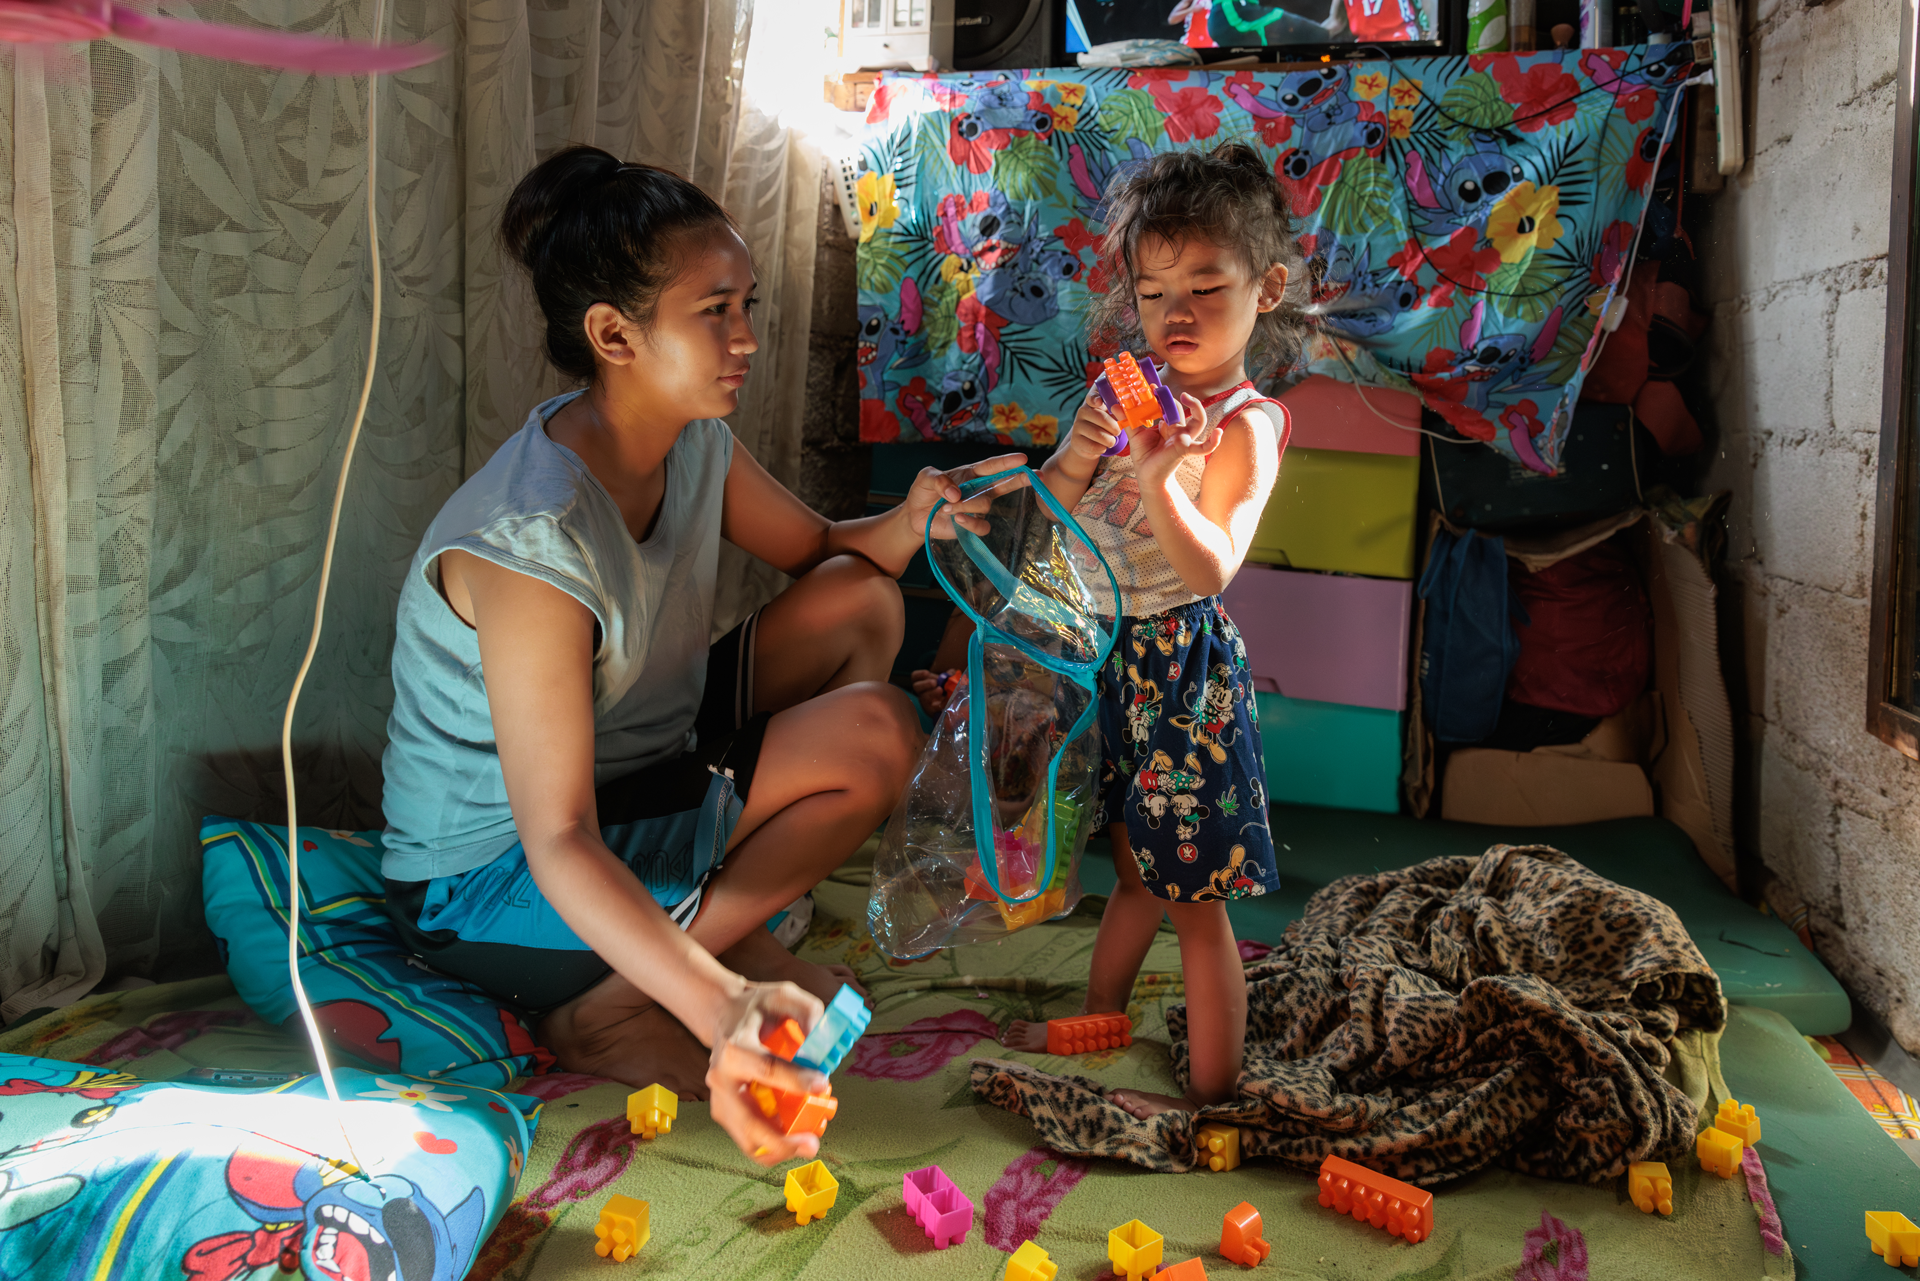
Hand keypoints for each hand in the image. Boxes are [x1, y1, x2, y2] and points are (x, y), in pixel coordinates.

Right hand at [705, 981, 830, 1166]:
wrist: (723, 1015)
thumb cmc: (757, 1008)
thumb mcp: (783, 994)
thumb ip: (808, 1009)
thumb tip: (823, 1038)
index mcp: (735, 1048)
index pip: (766, 1069)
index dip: (796, 1080)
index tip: (823, 1084)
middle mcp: (721, 1078)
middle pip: (748, 1119)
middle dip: (781, 1139)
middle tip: (813, 1144)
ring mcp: (720, 1099)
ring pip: (746, 1139)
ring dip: (779, 1149)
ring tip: (809, 1144)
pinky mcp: (725, 1113)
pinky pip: (749, 1140)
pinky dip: (773, 1147)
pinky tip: (796, 1139)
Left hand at [907, 453, 1026, 541]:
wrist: (914, 516)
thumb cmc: (923, 492)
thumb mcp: (926, 478)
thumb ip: (939, 480)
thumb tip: (956, 494)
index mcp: (970, 474)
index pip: (992, 466)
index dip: (1007, 462)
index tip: (1023, 459)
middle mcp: (978, 490)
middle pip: (1004, 483)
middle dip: (1019, 479)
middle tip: (1035, 476)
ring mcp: (977, 508)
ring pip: (986, 505)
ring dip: (967, 505)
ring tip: (947, 507)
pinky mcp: (972, 525)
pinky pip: (982, 527)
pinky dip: (970, 523)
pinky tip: (957, 519)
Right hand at [909, 669, 959, 717]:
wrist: (949, 706)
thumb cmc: (945, 690)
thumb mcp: (946, 680)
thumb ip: (948, 675)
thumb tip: (951, 672)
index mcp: (923, 682)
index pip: (915, 677)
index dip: (919, 674)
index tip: (927, 673)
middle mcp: (921, 692)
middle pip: (916, 687)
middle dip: (925, 684)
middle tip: (934, 682)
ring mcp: (925, 702)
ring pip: (924, 698)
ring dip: (932, 693)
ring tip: (941, 690)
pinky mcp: (931, 711)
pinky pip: (934, 708)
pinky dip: (941, 703)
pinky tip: (947, 699)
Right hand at [1058, 393, 1123, 480]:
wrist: (1089, 443)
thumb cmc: (1105, 426)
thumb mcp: (1112, 416)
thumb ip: (1119, 410)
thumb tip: (1126, 411)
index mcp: (1093, 402)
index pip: (1093, 396)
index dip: (1096, 398)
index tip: (1099, 402)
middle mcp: (1082, 411)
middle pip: (1100, 417)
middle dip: (1114, 427)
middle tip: (1118, 432)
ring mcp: (1077, 426)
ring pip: (1097, 434)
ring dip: (1109, 440)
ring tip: (1112, 441)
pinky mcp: (1075, 440)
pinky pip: (1092, 446)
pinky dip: (1101, 449)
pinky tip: (1103, 447)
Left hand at [1131, 391, 1218, 494]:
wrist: (1148, 476)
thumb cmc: (1145, 456)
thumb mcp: (1136, 435)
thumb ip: (1128, 420)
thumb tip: (1115, 405)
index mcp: (1167, 425)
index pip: (1168, 405)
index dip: (1161, 395)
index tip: (1151, 386)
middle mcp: (1178, 430)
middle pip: (1180, 409)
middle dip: (1170, 398)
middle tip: (1157, 390)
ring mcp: (1184, 439)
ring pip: (1198, 421)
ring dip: (1196, 407)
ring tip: (1187, 397)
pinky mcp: (1186, 449)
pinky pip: (1204, 447)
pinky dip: (1213, 442)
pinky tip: (1218, 434)